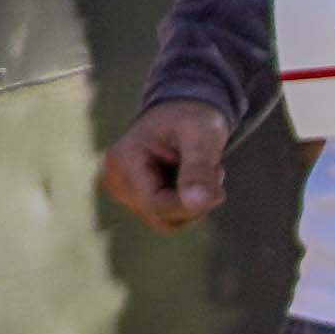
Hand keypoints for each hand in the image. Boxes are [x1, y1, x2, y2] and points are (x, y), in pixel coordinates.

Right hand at [99, 98, 234, 232]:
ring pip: (166, 220)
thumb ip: (200, 168)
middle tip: (211, 170)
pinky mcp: (134, 199)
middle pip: (161, 217)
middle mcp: (115, 180)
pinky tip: (190, 179)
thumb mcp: (202, 136)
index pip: (155, 204)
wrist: (183, 113)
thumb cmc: (193, 118)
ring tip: (200, 171)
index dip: (190, 205)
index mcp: (123, 161)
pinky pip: (167, 216)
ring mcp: (122, 192)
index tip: (219, 191)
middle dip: (193, 201)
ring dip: (192, 203)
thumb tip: (199, 203)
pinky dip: (186, 203)